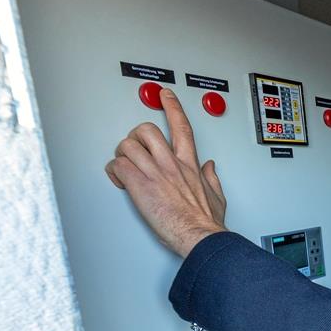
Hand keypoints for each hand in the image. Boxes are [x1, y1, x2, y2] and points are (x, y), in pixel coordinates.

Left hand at [105, 88, 226, 256]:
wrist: (198, 234)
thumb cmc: (206, 220)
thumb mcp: (216, 195)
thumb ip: (212, 178)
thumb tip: (211, 167)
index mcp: (189, 164)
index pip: (181, 126)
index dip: (172, 107)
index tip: (166, 96)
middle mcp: (170, 163)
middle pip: (146, 130)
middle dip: (135, 136)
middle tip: (134, 147)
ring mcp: (154, 173)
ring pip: (127, 145)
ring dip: (122, 155)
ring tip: (125, 168)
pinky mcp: (139, 185)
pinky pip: (117, 166)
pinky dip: (114, 172)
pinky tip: (120, 181)